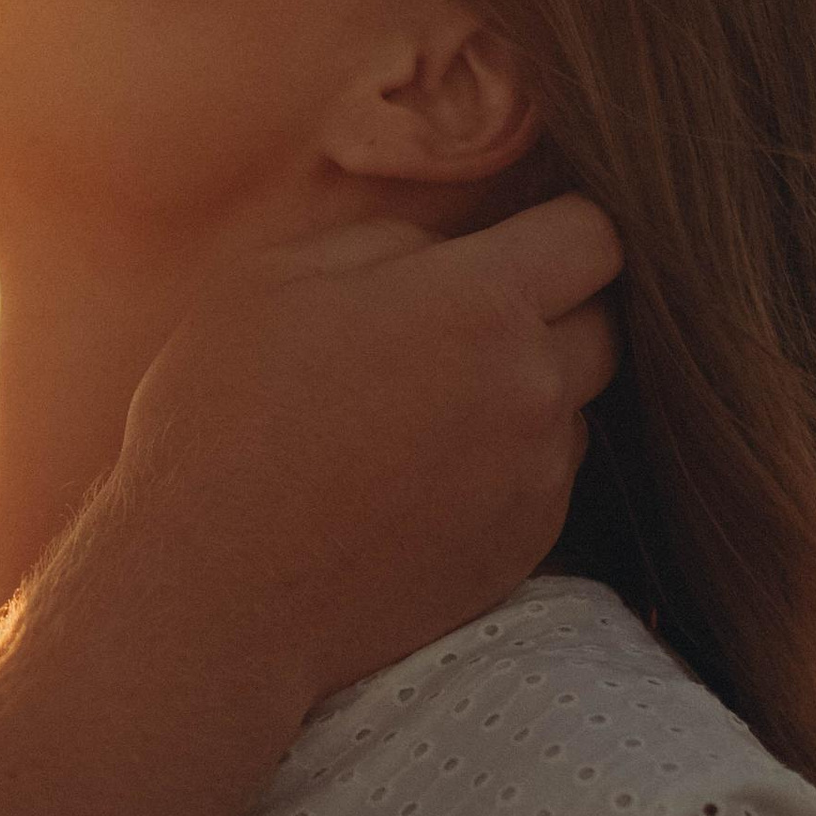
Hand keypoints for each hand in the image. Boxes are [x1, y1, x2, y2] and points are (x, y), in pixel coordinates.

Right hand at [105, 194, 619, 719]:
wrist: (213, 590)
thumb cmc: (222, 418)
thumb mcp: (273, 279)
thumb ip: (386, 242)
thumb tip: (447, 252)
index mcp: (478, 305)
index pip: (594, 236)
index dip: (557, 225)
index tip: (514, 237)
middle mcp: (530, 391)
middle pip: (603, 321)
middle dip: (551, 305)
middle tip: (459, 319)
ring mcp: (535, 478)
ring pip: (573, 404)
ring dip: (527, 389)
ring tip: (425, 405)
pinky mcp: (522, 548)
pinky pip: (544, 478)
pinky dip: (504, 463)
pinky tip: (418, 473)